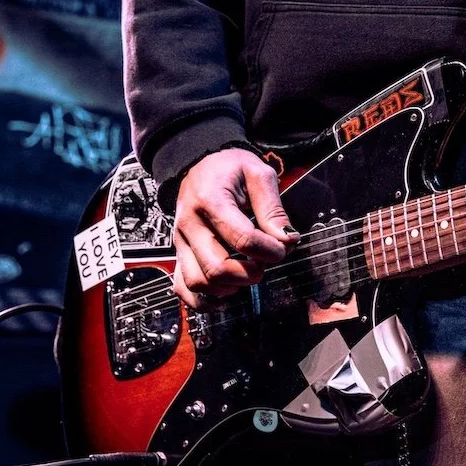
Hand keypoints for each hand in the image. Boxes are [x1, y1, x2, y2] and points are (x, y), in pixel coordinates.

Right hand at [172, 148, 298, 306]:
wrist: (200, 165)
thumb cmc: (230, 169)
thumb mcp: (258, 173)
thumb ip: (273, 208)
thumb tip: (286, 239)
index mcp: (210, 200)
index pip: (243, 239)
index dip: (270, 251)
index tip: (282, 247)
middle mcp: (190, 224)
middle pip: (217, 268)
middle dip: (250, 274)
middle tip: (263, 264)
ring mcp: (181, 242)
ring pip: (199, 283)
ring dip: (229, 287)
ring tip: (246, 274)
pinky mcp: (179, 254)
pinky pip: (183, 289)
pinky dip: (204, 300)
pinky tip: (226, 293)